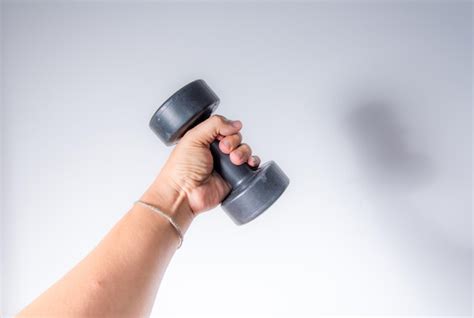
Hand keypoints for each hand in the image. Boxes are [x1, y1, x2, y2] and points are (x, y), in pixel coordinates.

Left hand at [142, 115, 259, 219]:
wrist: (185, 193)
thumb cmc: (182, 168)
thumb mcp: (194, 137)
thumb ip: (214, 124)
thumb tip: (235, 124)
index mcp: (205, 139)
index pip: (225, 127)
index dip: (227, 129)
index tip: (221, 137)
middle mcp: (216, 151)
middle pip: (237, 137)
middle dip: (234, 141)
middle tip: (224, 150)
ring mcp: (226, 165)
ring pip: (245, 150)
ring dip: (243, 151)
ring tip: (234, 160)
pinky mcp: (234, 178)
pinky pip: (251, 167)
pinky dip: (253, 162)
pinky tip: (248, 163)